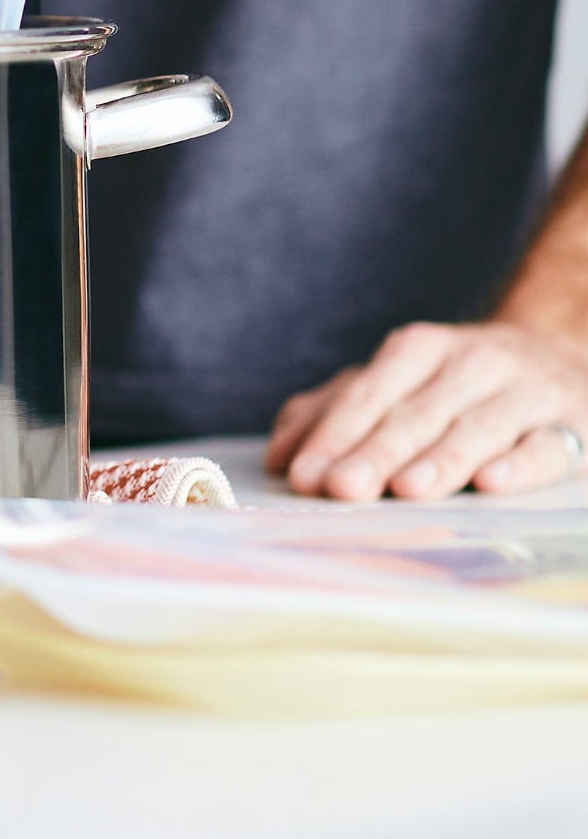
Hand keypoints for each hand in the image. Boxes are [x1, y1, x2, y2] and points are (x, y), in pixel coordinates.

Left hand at [265, 321, 587, 499]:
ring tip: (406, 489)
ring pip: (477, 428)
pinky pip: (546, 446)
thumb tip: (281, 456)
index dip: (334, 435)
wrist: (559, 356)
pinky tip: (491, 483)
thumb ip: (333, 412)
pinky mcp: (572, 424)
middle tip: (342, 488)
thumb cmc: (455, 384)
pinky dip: (519, 464)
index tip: (305, 476)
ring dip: (440, 459)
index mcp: (418, 349)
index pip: (368, 394)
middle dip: (375, 452)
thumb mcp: (394, 384)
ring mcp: (524, 391)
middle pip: (415, 414)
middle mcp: (470, 362)